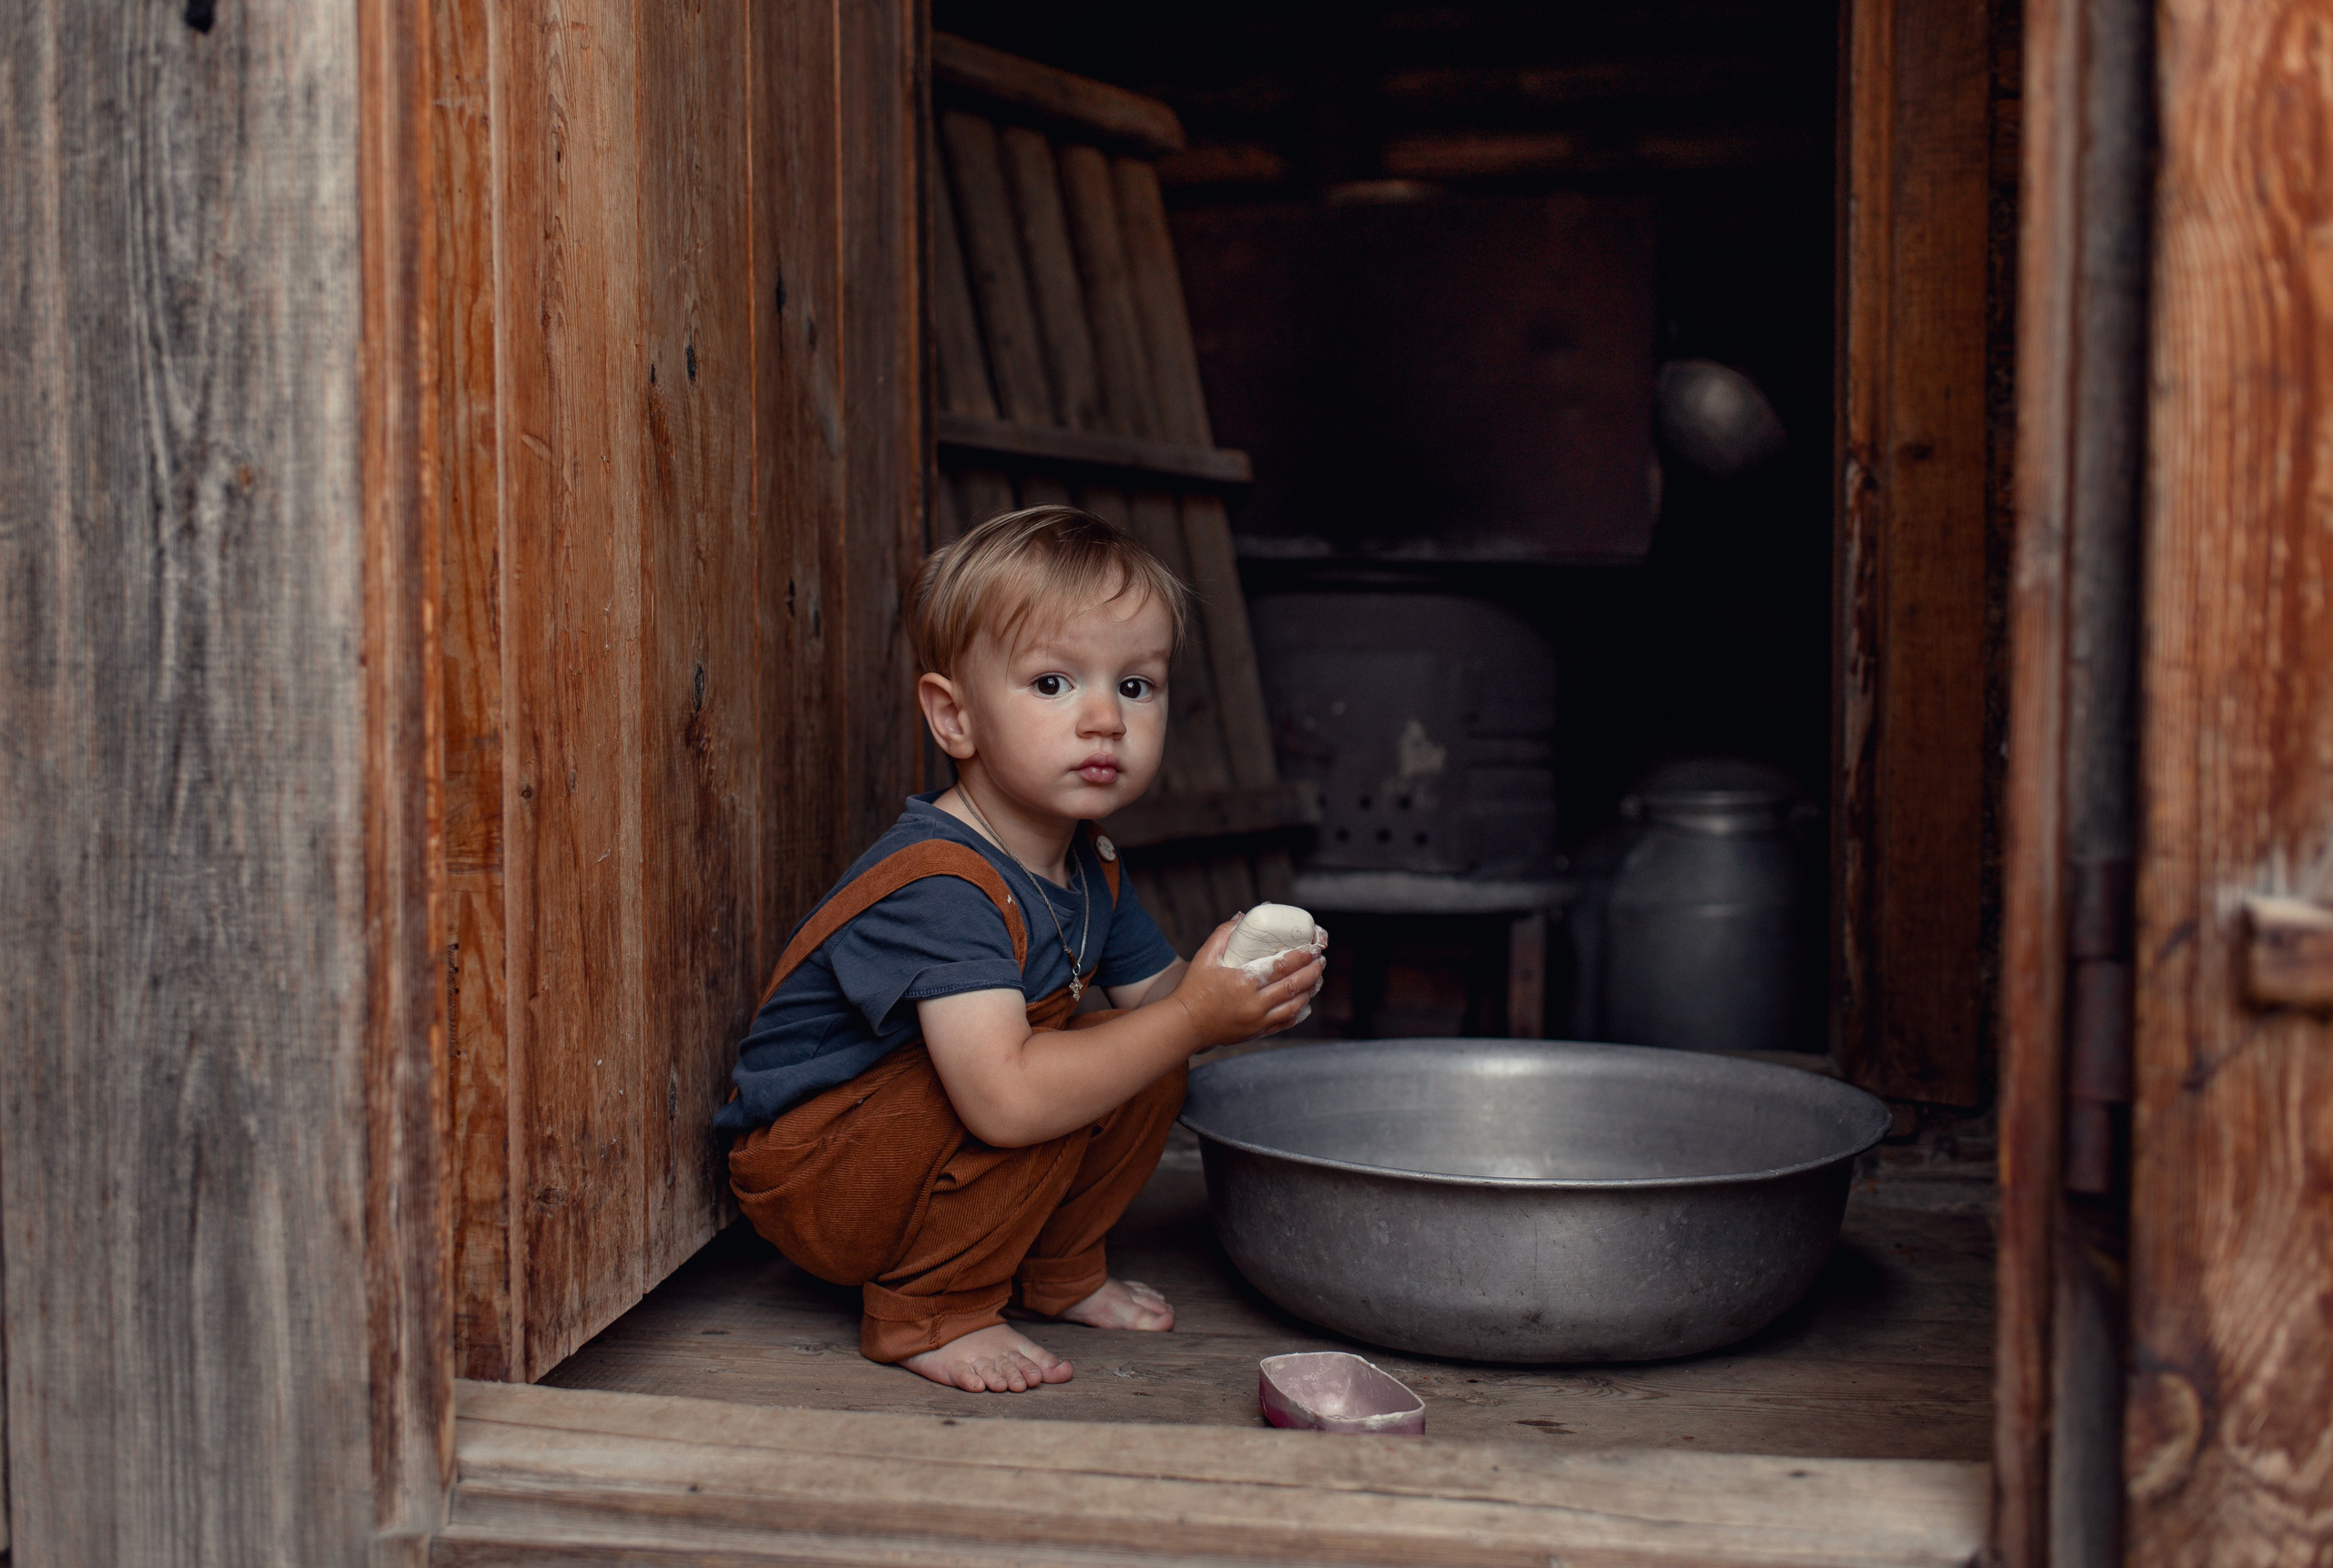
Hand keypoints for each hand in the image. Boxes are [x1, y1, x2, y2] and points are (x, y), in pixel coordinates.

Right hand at [1167, 917, 1327, 1050]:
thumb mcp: (1205, 957)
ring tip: (1317, 978)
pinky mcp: (1257, 1032)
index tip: (1313, 948)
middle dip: (1312, 972)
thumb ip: (1224, 934)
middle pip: (1294, 986)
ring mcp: (1258, 1021)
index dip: (1302, 957)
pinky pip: (1286, 1023)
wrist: (1185, 1024)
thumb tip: (1242, 917)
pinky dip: (1299, 1012)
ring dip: (1310, 991)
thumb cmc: (1194, 988)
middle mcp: (1254, 1003)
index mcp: (1243, 982)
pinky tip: (1306, 1002)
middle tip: (1320, 961)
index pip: (1282, 967)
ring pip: (1295, 1005)